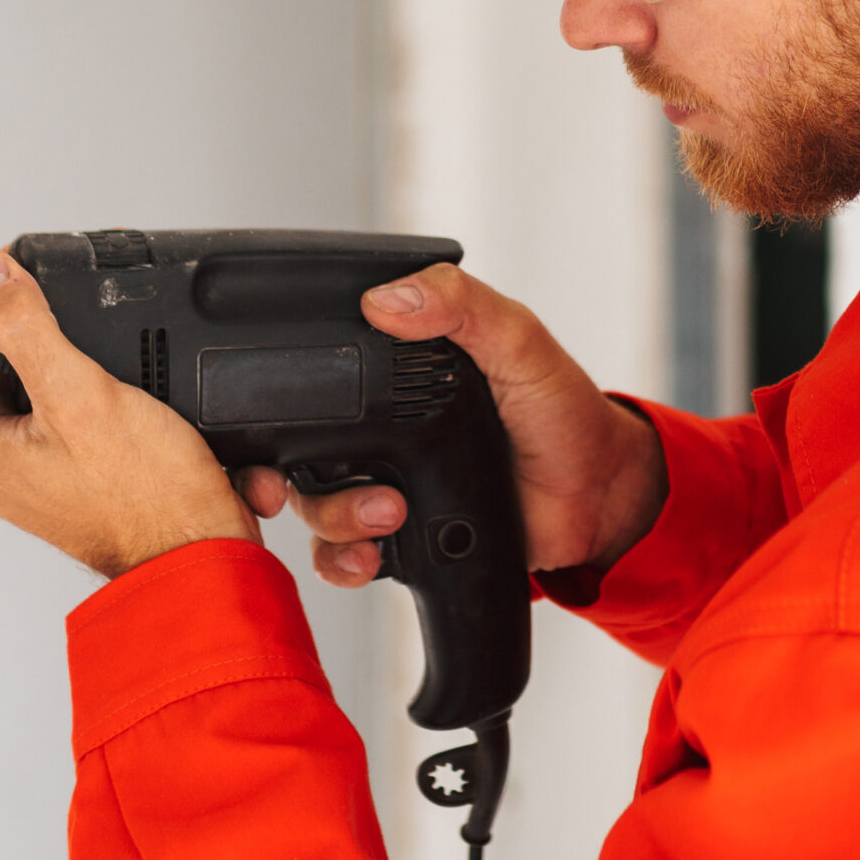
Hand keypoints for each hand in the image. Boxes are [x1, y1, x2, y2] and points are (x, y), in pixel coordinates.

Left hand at [0, 248, 256, 577]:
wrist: (202, 556)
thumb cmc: (144, 499)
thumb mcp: (80, 393)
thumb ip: (25, 327)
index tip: (29, 294)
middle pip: (6, 370)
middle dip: (55, 345)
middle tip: (95, 345)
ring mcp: (37, 477)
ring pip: (53, 392)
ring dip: (96, 376)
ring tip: (133, 384)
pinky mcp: (78, 481)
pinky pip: (88, 424)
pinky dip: (120, 411)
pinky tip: (149, 410)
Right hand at [238, 259, 666, 594]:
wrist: (599, 499)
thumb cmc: (563, 412)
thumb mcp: (519, 341)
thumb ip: (462, 307)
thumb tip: (387, 298)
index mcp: (395, 374)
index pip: (314, 375)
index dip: (274, 394)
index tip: (260, 411)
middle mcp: (378, 431)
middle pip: (292, 450)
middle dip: (274, 475)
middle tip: (280, 485)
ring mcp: (384, 486)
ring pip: (312, 507)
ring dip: (330, 517)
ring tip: (387, 515)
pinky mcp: (401, 540)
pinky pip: (342, 556)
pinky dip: (343, 562)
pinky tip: (372, 557)